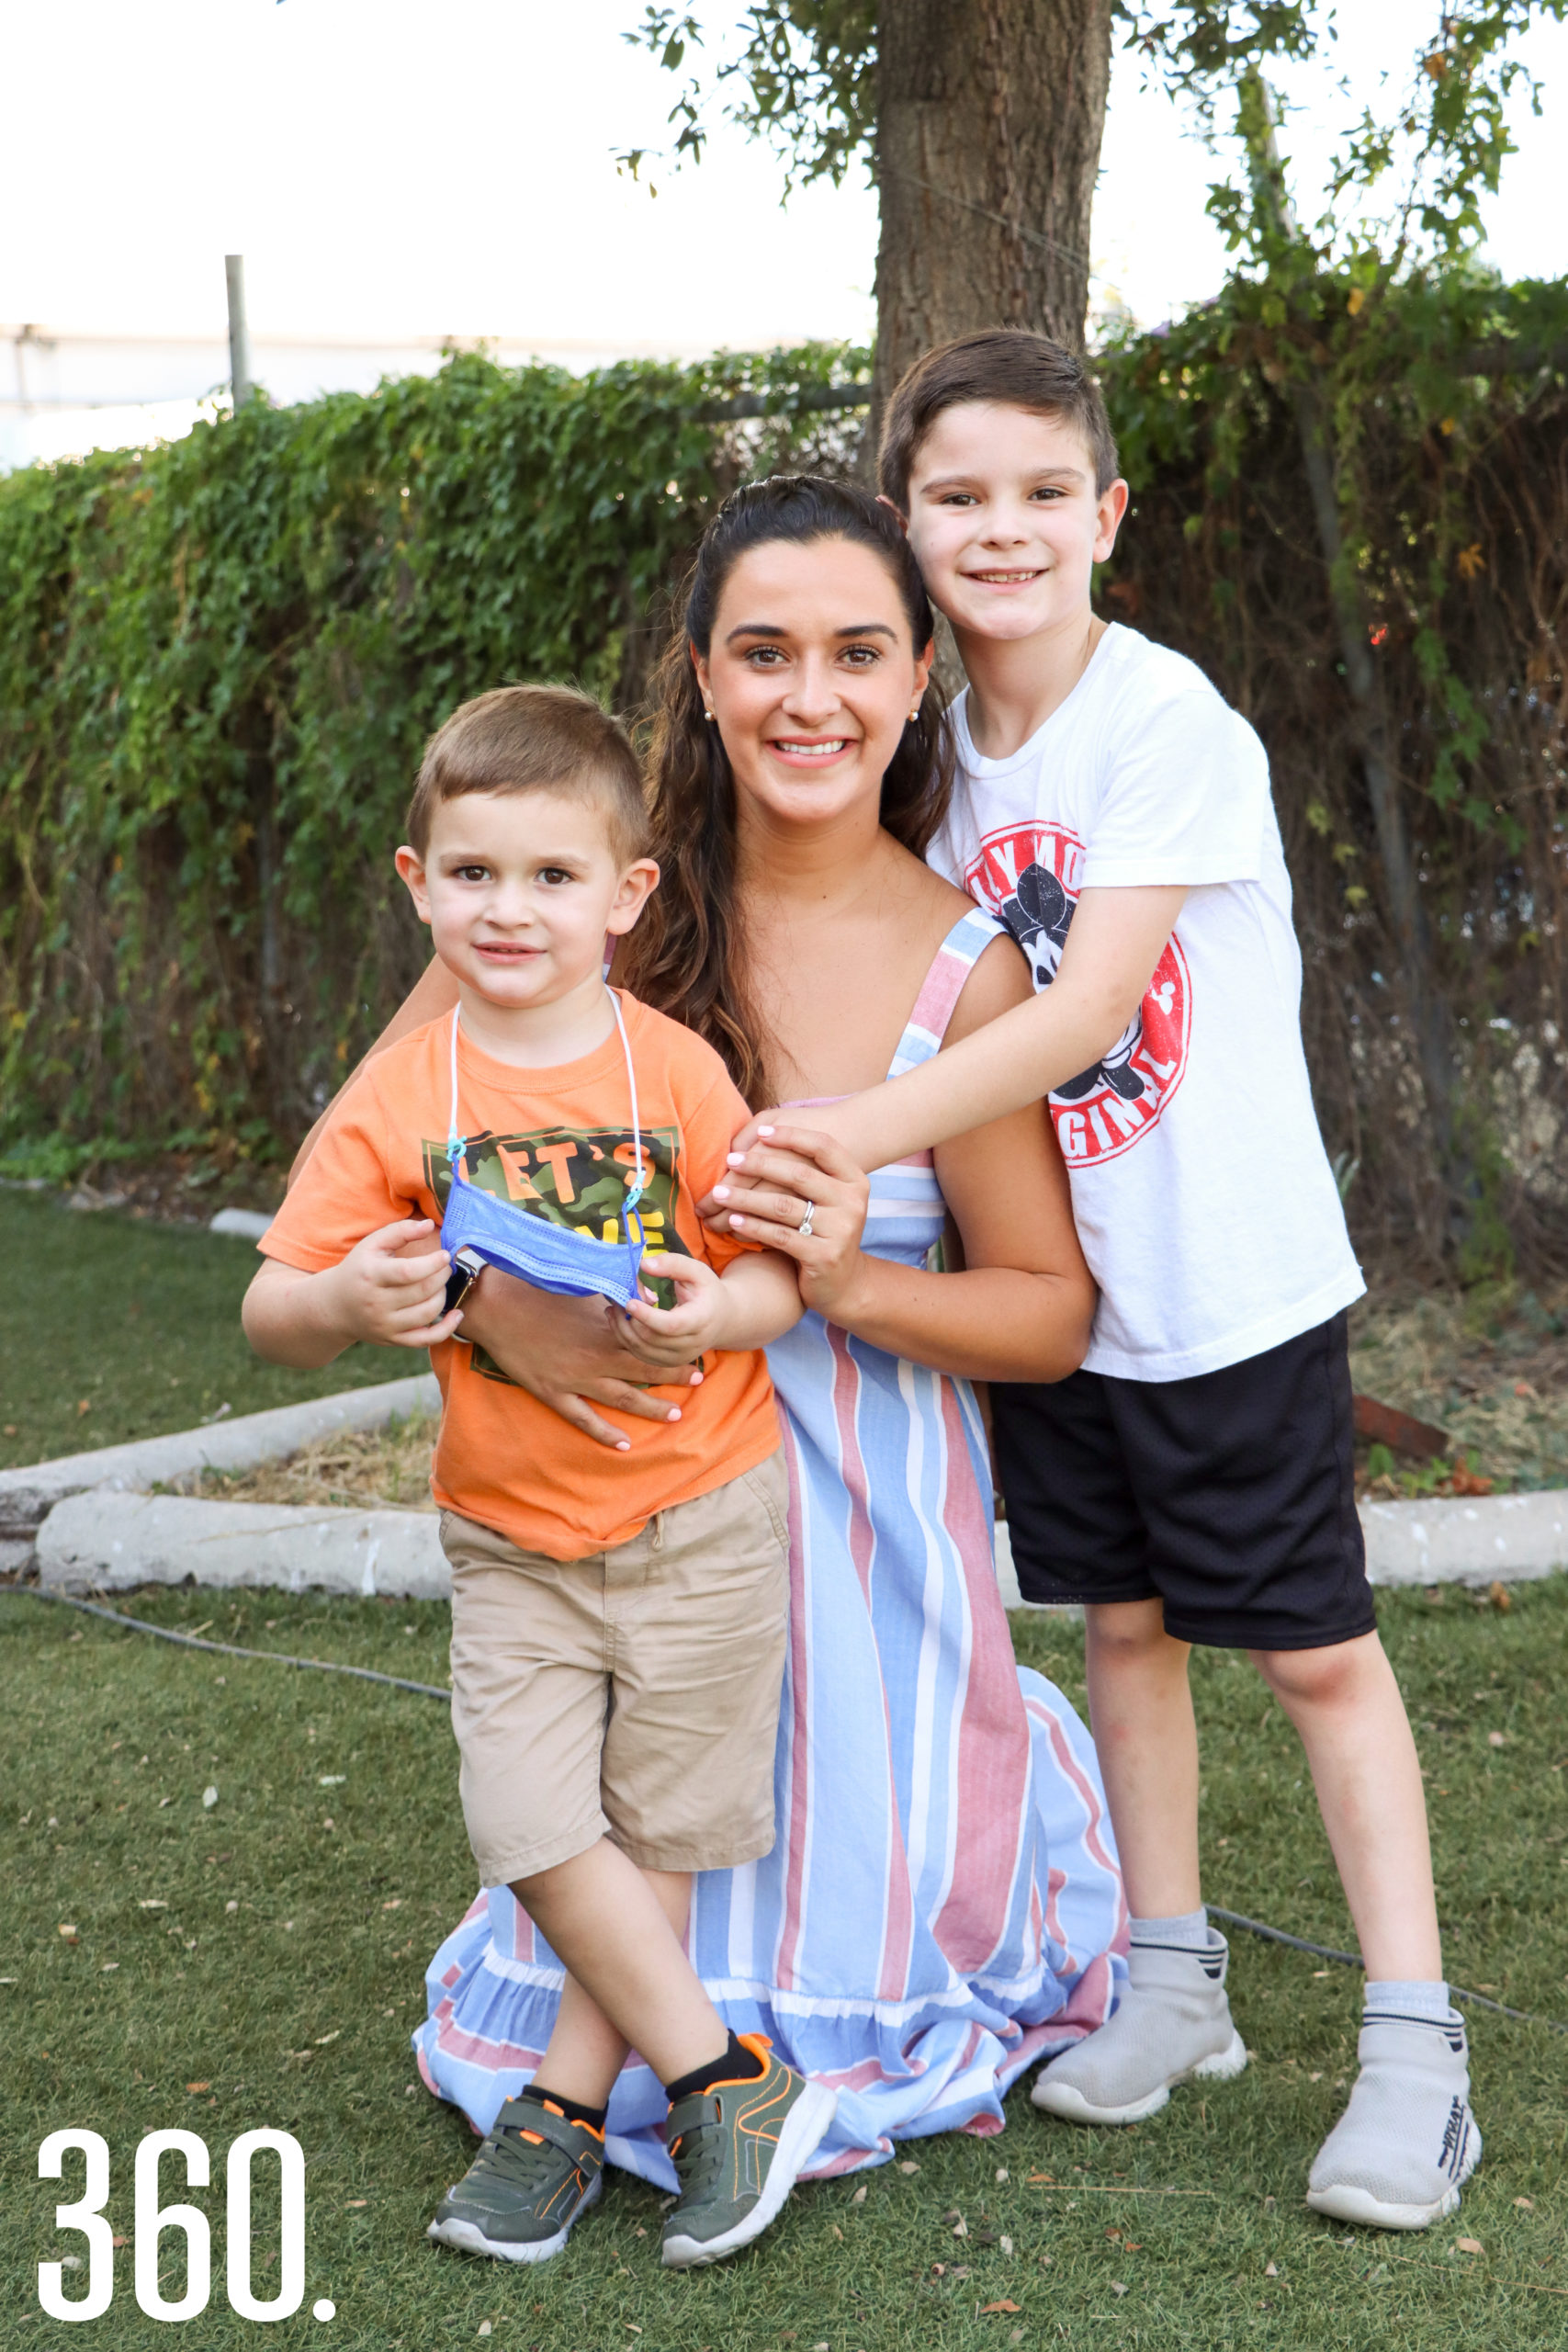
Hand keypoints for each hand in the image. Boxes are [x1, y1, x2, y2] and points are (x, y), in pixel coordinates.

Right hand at [320, 1218, 463, 1349]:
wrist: (335, 1306)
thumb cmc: (360, 1269)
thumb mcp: (372, 1245)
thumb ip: (400, 1231)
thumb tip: (429, 1225)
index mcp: (371, 1275)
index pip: (408, 1271)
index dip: (432, 1263)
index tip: (445, 1255)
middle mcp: (376, 1303)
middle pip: (422, 1291)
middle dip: (442, 1277)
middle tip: (446, 1267)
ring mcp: (385, 1324)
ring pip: (427, 1313)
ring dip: (444, 1296)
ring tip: (441, 1284)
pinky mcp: (393, 1340)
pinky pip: (426, 1339)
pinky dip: (447, 1329)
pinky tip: (458, 1315)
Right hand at [459, 1269, 701, 1451]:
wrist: (497, 1307)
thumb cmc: (538, 1290)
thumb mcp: (582, 1288)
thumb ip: (613, 1296)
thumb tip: (642, 1295)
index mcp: (604, 1330)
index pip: (649, 1344)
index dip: (674, 1350)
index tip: (694, 1351)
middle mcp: (596, 1358)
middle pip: (644, 1371)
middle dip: (673, 1377)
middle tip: (698, 1381)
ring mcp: (575, 1380)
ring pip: (622, 1398)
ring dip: (650, 1408)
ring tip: (676, 1415)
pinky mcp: (553, 1393)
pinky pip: (584, 1419)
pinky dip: (605, 1434)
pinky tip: (625, 1444)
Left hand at [619, 1253, 738, 1364]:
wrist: (722, 1320)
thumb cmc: (707, 1292)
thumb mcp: (697, 1271)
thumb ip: (673, 1264)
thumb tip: (644, 1264)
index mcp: (701, 1320)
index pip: (671, 1325)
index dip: (647, 1316)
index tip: (629, 1301)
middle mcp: (692, 1344)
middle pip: (651, 1338)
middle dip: (629, 1319)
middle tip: (617, 1299)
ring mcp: (680, 1357)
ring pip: (641, 1349)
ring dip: (622, 1329)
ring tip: (614, 1308)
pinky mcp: (668, 1363)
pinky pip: (640, 1355)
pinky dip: (626, 1338)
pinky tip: (620, 1321)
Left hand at [707, 1128, 870, 1321]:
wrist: (845, 1283)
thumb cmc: (823, 1231)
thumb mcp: (825, 1198)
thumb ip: (803, 1170)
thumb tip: (758, 1136)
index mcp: (854, 1180)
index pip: (824, 1146)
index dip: (792, 1135)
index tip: (762, 1133)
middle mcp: (853, 1202)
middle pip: (799, 1175)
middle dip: (759, 1165)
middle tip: (730, 1161)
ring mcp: (841, 1230)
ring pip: (783, 1207)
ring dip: (746, 1198)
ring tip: (720, 1194)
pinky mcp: (824, 1256)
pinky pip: (779, 1236)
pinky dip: (752, 1226)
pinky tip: (733, 1220)